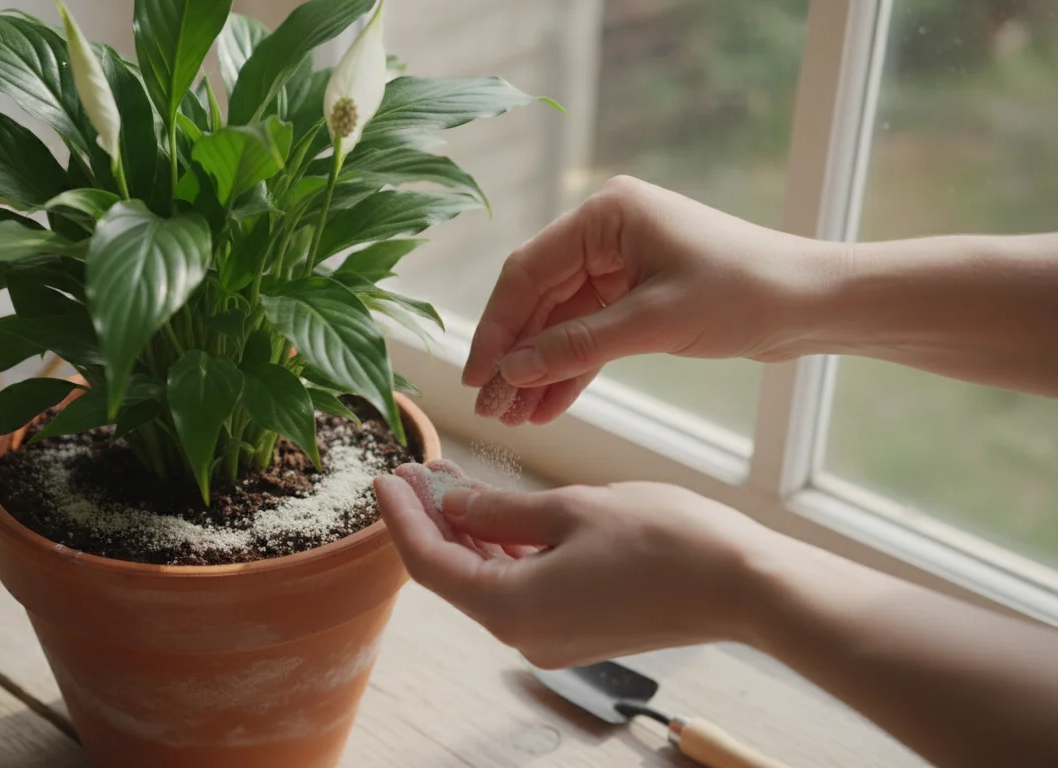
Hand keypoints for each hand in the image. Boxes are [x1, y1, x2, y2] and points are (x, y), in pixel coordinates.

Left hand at [374, 469, 781, 667]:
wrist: (744, 585)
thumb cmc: (663, 541)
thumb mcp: (569, 509)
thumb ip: (498, 509)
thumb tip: (451, 504)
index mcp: (510, 607)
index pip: (430, 561)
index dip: (401, 517)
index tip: (384, 476)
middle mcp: (523, 634)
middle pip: (454, 571)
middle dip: (431, 518)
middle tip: (412, 468)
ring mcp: (552, 635)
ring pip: (488, 575)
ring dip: (466, 528)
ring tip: (447, 477)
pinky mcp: (578, 626)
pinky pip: (522, 584)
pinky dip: (502, 546)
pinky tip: (494, 508)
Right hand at [464, 175, 840, 424]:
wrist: (814, 303)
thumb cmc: (746, 293)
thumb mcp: (654, 322)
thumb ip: (578, 345)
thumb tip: (512, 370)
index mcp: (605, 215)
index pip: (528, 272)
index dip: (497, 328)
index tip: (476, 376)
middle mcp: (606, 233)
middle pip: (538, 299)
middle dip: (515, 357)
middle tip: (491, 409)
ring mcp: (620, 265)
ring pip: (560, 323)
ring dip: (539, 370)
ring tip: (514, 417)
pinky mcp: (637, 297)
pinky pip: (589, 335)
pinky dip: (570, 370)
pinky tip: (546, 407)